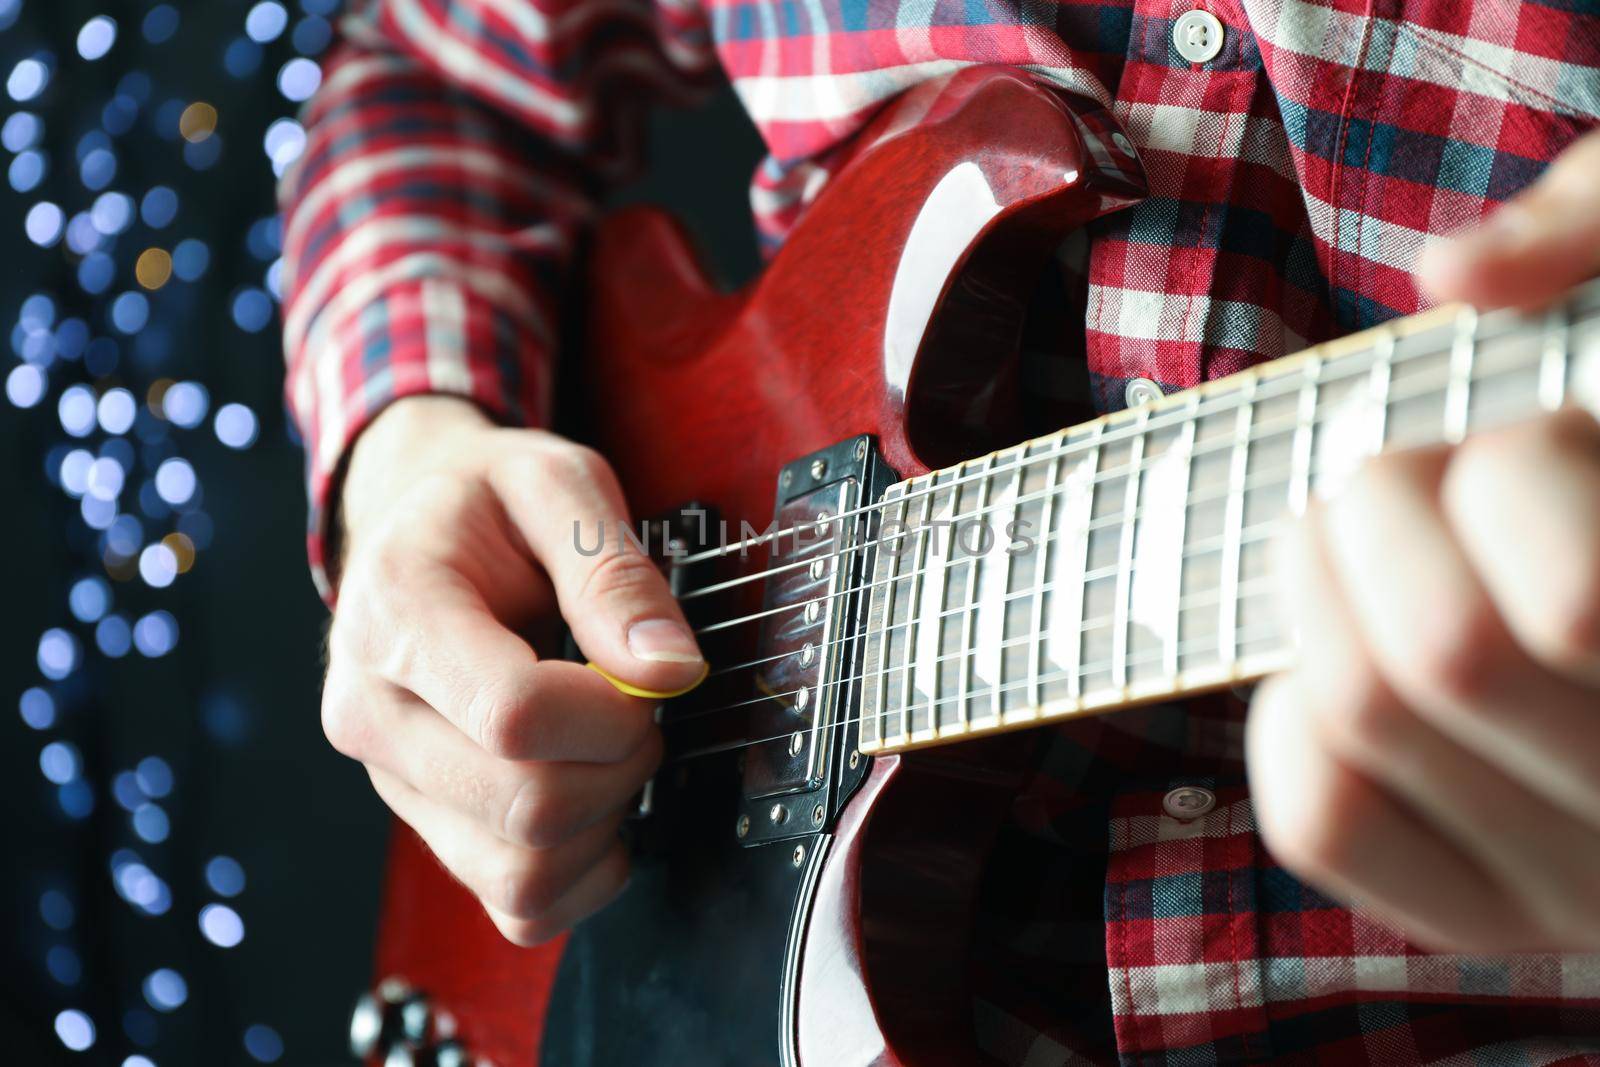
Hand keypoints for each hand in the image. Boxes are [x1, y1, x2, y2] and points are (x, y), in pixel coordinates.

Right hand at [322, 396, 703, 944]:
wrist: (421, 528)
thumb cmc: (485, 504)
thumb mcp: (556, 486)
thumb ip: (614, 574)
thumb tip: (669, 670)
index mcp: (394, 615)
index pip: (512, 716)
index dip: (612, 710)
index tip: (644, 671)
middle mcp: (372, 714)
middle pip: (525, 806)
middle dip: (622, 762)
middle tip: (636, 705)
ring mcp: (394, 783)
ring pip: (522, 872)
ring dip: (605, 821)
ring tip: (610, 747)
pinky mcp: (429, 828)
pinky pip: (518, 906)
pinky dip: (583, 871)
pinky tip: (597, 800)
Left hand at [1247, 128, 1599, 952]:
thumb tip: (1454, 280)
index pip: (1566, 602)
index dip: (1507, 471)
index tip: (1523, 434)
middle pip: (1440, 654)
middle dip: (1384, 500)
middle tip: (1415, 463)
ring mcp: (1592, 886)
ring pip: (1365, 717)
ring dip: (1321, 577)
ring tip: (1379, 532)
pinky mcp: (1490, 913)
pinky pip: (1324, 814)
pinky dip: (1290, 702)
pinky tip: (1352, 644)